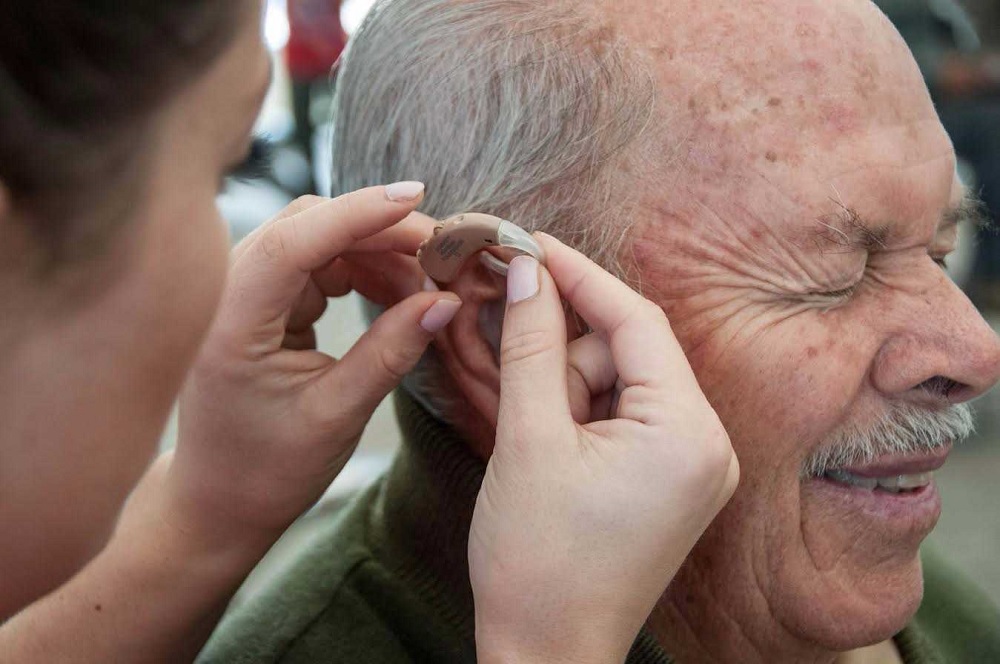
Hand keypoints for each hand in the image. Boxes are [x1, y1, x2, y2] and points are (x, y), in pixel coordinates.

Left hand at [168, 183, 460, 548]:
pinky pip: (318, 263)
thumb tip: (445, 301)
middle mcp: (226, 294)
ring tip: (428, 283)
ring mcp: (242, 293)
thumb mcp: (336, 415)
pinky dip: (362, 269)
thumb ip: (390, 353)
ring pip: (317, 239)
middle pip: (307, 225)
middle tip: (442, 254)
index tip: (416, 198)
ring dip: (376, 250)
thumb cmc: (268, 470)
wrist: (220, 502)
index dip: (357, 213)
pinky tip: (399, 292)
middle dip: (378, 229)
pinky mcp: (262, 301)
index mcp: (231, 324)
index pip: (293, 241)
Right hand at [469, 235, 738, 663]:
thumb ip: (532, 344)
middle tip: (515, 379)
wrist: (546, 653)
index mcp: (688, 434)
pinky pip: (624, 414)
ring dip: (566, 388)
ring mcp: (693, 465)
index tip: (529, 242)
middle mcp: (709, 444)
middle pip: (629, 350)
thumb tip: (526, 271)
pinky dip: (579, 411)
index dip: (577, 274)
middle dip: (565, 354)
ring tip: (532, 440)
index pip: (636, 320)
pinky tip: (546, 438)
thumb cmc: (538, 563)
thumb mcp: (528, 438)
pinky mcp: (670, 479)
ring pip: (621, 381)